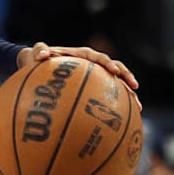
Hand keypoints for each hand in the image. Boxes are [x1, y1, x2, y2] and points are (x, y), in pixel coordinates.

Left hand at [17, 42, 140, 108]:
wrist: (36, 66)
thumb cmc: (37, 60)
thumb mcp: (35, 53)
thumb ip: (38, 51)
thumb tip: (42, 55)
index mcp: (82, 55)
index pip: (98, 57)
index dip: (107, 63)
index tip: (113, 72)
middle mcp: (91, 65)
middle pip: (114, 69)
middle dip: (126, 77)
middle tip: (134, 88)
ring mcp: (94, 77)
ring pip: (115, 84)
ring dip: (128, 94)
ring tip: (138, 107)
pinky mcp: (92, 89)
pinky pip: (107, 97)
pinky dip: (116, 106)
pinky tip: (123, 123)